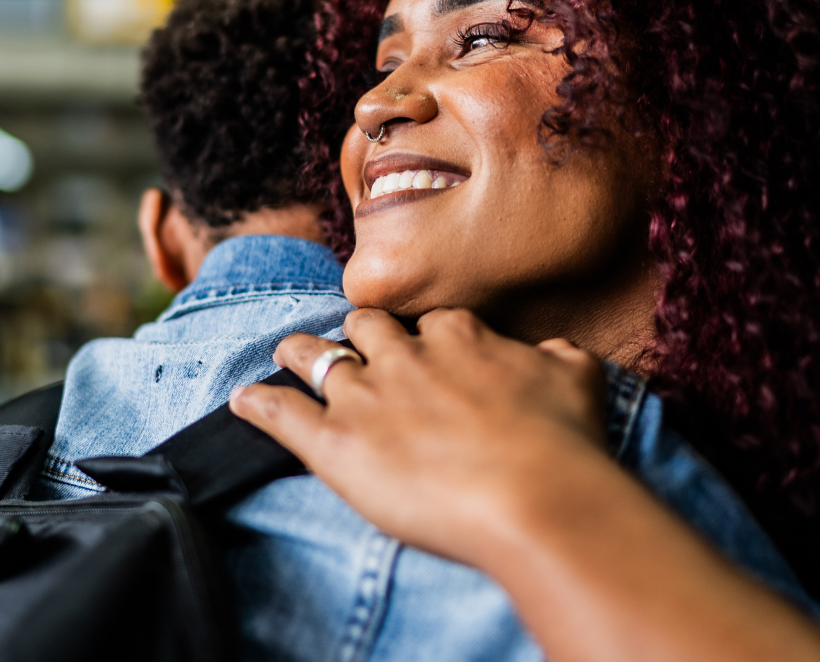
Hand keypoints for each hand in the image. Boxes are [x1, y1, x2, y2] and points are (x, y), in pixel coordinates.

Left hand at [229, 306, 613, 565]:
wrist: (535, 496)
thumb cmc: (563, 441)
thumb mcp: (578, 377)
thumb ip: (560, 356)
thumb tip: (556, 352)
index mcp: (459, 337)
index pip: (429, 323)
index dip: (423, 337)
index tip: (422, 349)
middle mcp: (405, 357)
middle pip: (365, 327)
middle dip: (357, 335)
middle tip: (353, 347)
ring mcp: (365, 398)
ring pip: (315, 357)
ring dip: (297, 352)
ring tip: (286, 351)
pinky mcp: (335, 444)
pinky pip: (281, 414)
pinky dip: (257, 406)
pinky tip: (241, 402)